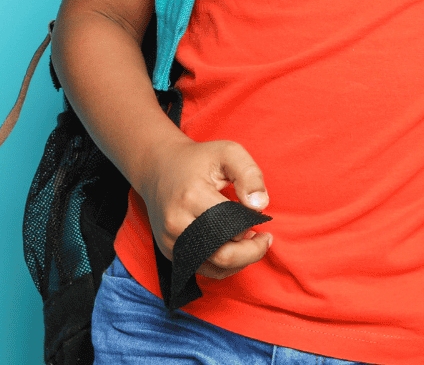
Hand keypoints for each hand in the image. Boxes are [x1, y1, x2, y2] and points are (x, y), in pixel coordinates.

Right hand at [137, 136, 273, 278]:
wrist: (159, 169)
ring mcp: (171, 241)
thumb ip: (249, 174)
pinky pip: (205, 270)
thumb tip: (260, 205)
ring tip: (250, 239)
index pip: (232, 224)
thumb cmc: (198, 160)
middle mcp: (177, 224)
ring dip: (241, 260)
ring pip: (216, 268)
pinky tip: (234, 246)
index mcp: (192, 196)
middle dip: (253, 251)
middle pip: (224, 255)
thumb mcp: (228, 152)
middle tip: (265, 238)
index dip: (253, 222)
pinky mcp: (170, 252)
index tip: (259, 212)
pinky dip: (226, 265)